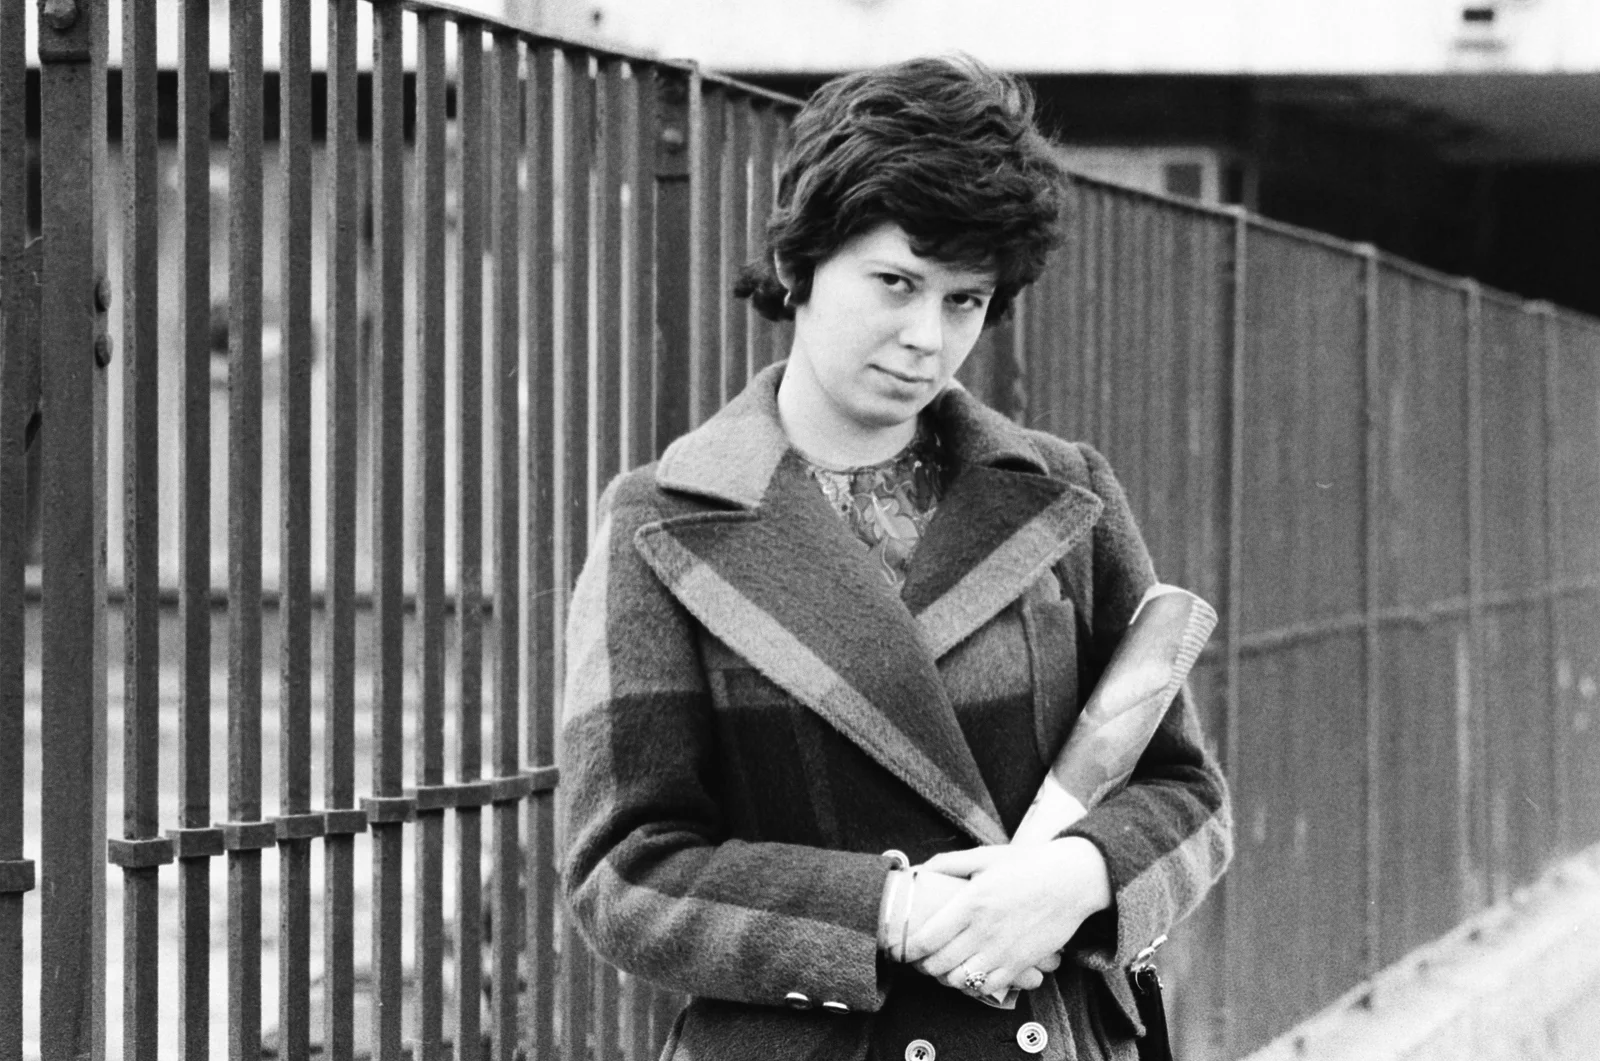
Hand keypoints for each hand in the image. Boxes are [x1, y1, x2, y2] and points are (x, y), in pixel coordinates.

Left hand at [879, 868, 1060, 992]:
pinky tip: (970, 973)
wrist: (1072, 880)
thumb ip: (949, 863)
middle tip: (919, 959)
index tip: (901, 948)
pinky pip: (988, 988)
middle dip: (922, 966)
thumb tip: (918, 870)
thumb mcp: (985, 856)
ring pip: (960, 981)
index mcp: (971, 902)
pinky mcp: (1021, 964)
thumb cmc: (1028, 865)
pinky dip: (973, 986)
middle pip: (939, 964)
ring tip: (942, 967)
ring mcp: (1004, 951)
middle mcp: (984, 931)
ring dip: (945, 978)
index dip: (908, 949)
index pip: (927, 939)